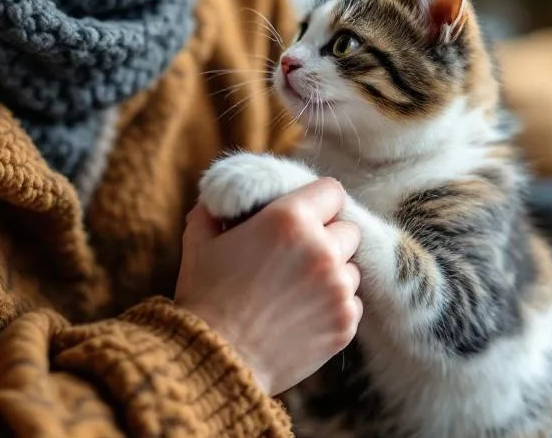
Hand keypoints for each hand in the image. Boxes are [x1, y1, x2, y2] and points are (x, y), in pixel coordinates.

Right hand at [175, 177, 362, 395]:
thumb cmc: (205, 297)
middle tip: (298, 256)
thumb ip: (214, 211)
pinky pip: (352, 303)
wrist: (215, 359)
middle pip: (348, 230)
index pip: (331, 191)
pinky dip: (333, 306)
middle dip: (328, 238)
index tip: (306, 215)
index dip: (318, 202)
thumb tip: (219, 200)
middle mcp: (322, 250)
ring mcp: (338, 289)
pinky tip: (301, 315)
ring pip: (351, 269)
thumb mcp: (199, 242)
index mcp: (290, 219)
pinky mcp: (345, 323)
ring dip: (332, 274)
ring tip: (296, 291)